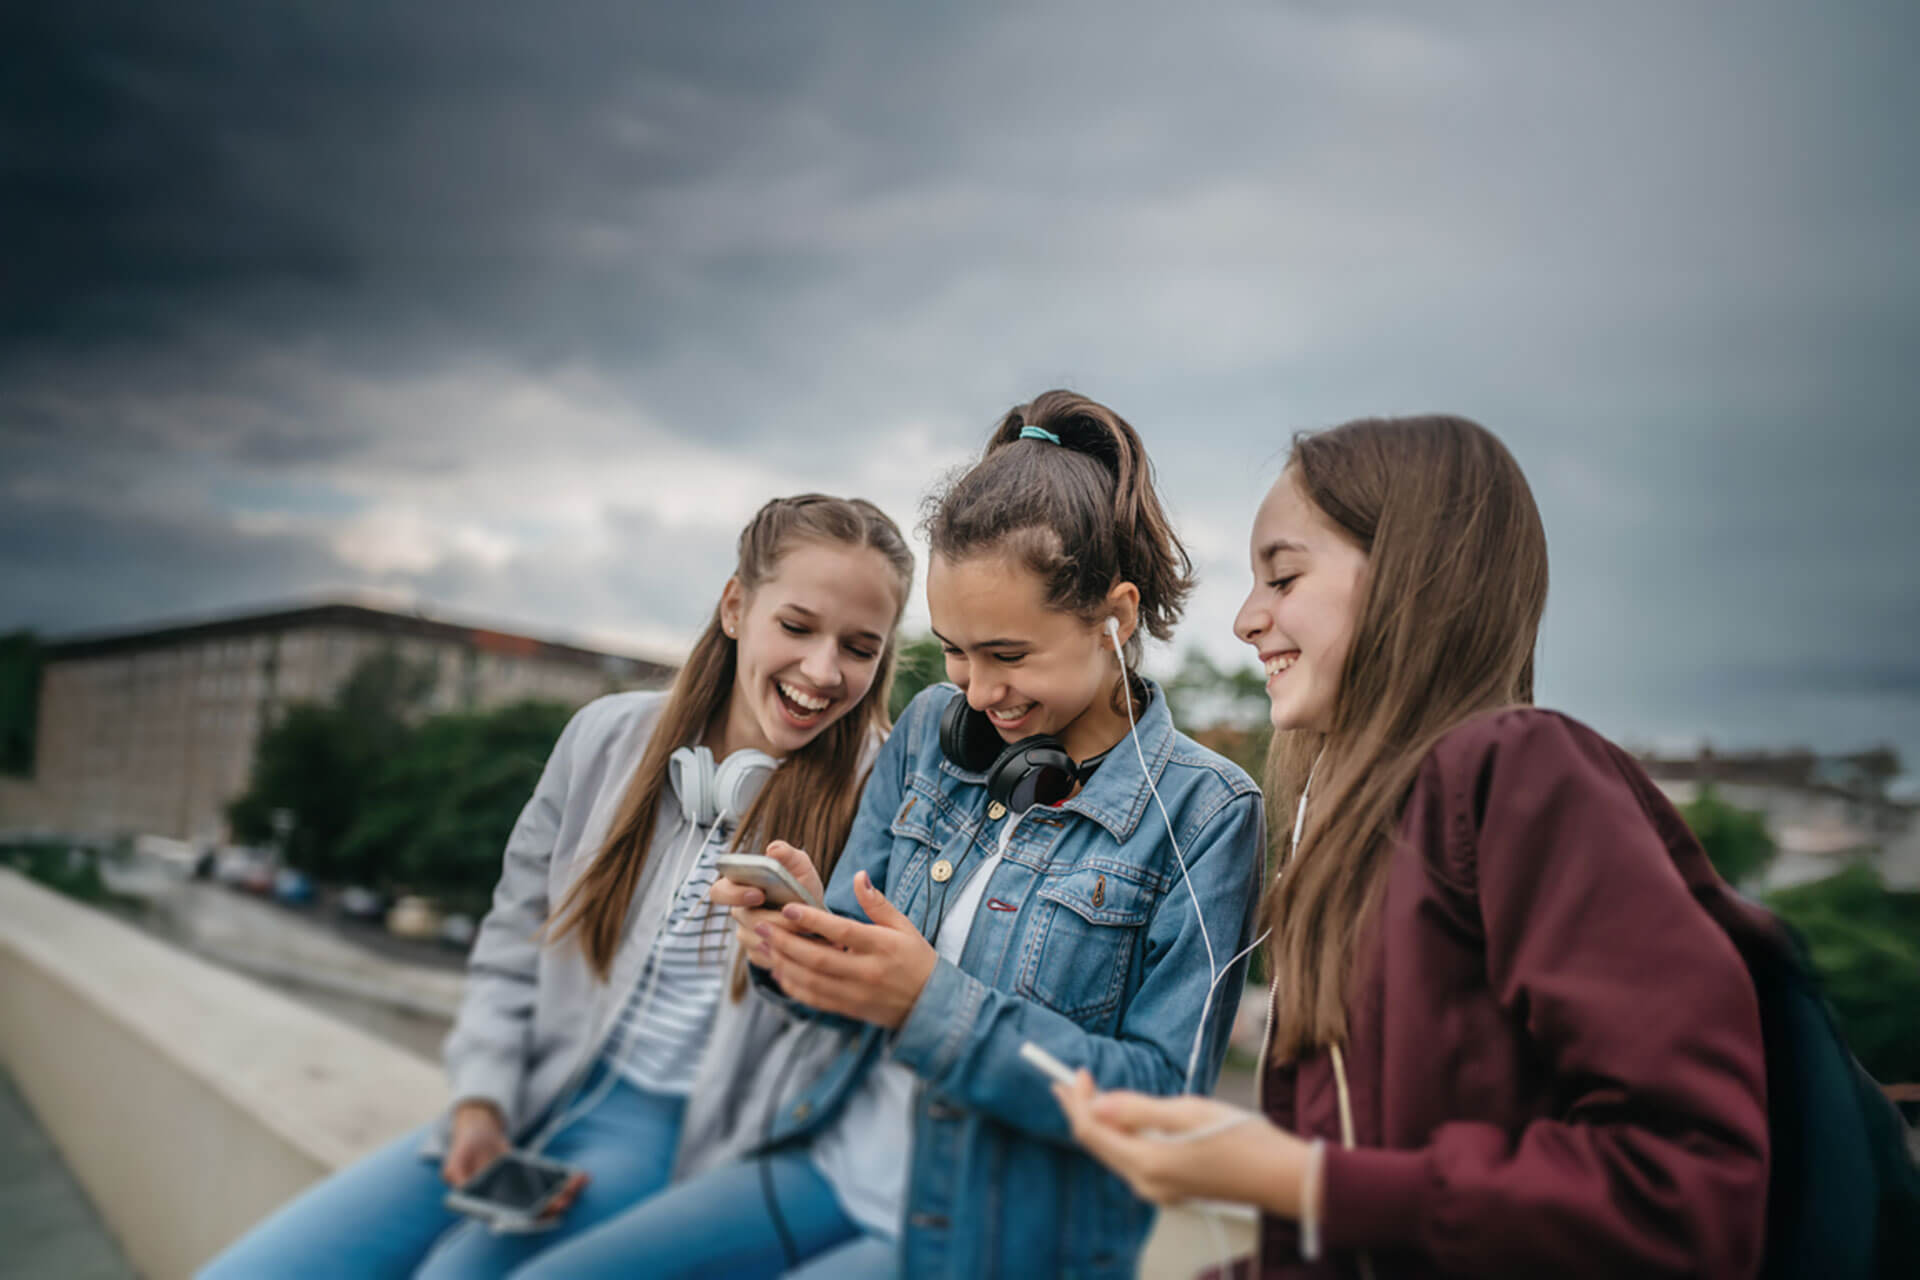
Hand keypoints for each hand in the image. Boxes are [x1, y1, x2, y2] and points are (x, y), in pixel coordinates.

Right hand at [440, 1101, 588, 1219]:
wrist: (478, 1131)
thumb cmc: (464, 1149)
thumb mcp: (454, 1162)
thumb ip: (456, 1176)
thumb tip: (462, 1189)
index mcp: (488, 1204)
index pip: (511, 1218)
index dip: (529, 1218)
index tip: (545, 1213)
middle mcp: (507, 1201)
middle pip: (534, 1211)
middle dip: (551, 1206)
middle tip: (565, 1200)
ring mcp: (522, 1191)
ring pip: (546, 1198)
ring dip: (564, 1194)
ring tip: (578, 1185)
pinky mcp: (532, 1178)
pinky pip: (551, 1183)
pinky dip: (566, 1180)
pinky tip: (581, 1176)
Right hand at [710, 840, 823, 968]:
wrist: (816, 915)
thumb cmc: (801, 885)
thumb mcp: (800, 867)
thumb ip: (788, 855)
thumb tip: (773, 849)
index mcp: (740, 887)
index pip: (719, 892)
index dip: (734, 894)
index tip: (759, 893)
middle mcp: (740, 912)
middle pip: (742, 919)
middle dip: (769, 917)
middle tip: (790, 914)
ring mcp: (747, 934)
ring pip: (755, 940)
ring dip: (782, 934)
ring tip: (806, 929)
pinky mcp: (758, 954)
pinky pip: (765, 957)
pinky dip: (785, 950)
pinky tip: (801, 943)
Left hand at [757, 869, 936, 1028]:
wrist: (930, 1004)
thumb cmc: (916, 958)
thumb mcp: (904, 926)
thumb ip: (878, 903)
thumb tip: (859, 876)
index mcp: (882, 946)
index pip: (842, 931)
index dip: (813, 920)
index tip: (788, 908)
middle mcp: (867, 971)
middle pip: (819, 958)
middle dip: (786, 942)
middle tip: (761, 926)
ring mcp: (856, 994)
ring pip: (811, 980)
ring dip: (783, 963)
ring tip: (762, 945)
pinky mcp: (849, 1009)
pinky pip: (815, 999)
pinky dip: (793, 986)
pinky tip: (778, 971)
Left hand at [1051, 1071, 1310, 1213]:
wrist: (1281, 1177)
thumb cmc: (1240, 1137)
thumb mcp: (1187, 1112)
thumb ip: (1137, 1109)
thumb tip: (1095, 1103)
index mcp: (1146, 1163)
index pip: (1091, 1131)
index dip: (1078, 1101)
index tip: (1077, 1071)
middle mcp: (1145, 1183)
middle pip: (1098, 1145)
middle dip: (1081, 1111)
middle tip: (1070, 1080)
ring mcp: (1158, 1190)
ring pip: (1114, 1152)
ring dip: (1101, 1123)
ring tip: (1092, 1093)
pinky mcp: (1171, 1188)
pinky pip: (1133, 1160)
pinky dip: (1122, 1136)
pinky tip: (1124, 1118)